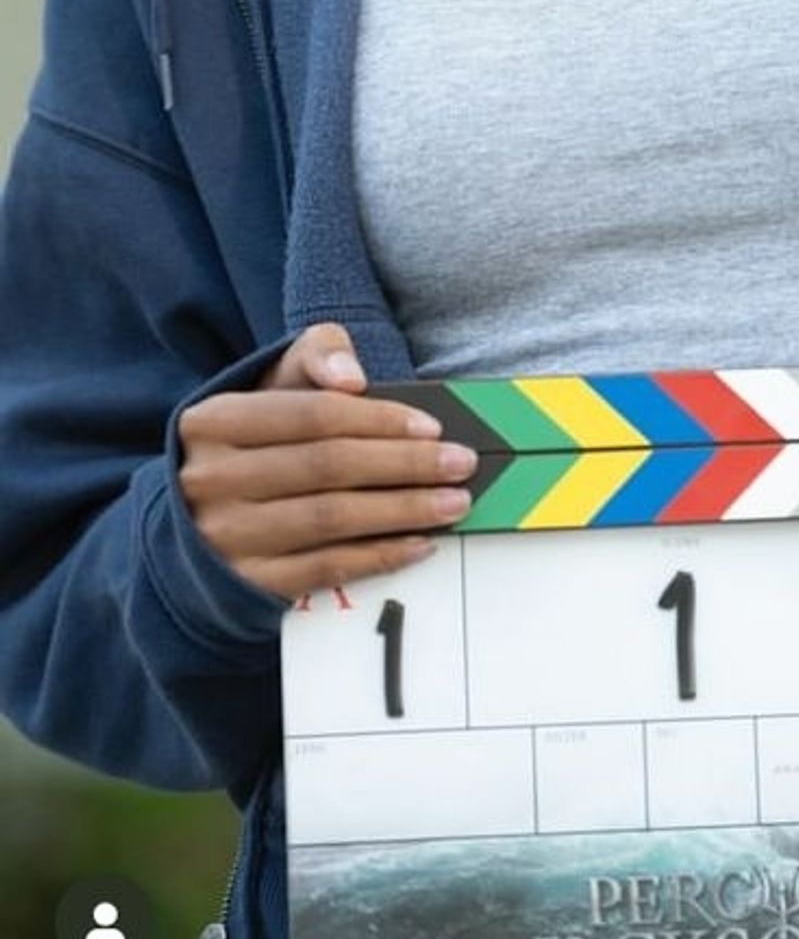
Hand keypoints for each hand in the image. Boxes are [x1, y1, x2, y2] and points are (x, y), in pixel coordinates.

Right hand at [176, 322, 476, 600]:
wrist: (198, 514)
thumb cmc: (258, 436)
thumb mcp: (275, 381)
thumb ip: (317, 354)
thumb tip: (351, 376)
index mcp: (215, 421)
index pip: (313, 415)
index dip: (379, 420)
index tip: (432, 427)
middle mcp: (211, 480)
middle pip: (327, 467)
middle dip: (406, 465)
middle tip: (459, 464)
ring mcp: (224, 537)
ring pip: (330, 521)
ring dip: (403, 512)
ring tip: (453, 502)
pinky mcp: (245, 584)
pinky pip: (324, 569)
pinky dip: (379, 556)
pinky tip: (420, 543)